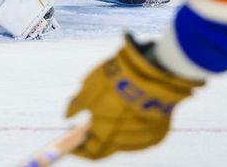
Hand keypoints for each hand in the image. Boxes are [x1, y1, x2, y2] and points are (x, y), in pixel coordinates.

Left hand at [66, 35, 202, 159]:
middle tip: (95, 125)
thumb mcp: (88, 88)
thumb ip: (77, 105)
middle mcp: (124, 142)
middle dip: (100, 139)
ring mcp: (144, 139)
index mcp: (105, 134)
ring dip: (119, 132)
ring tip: (116, 113)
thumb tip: (67, 115)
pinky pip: (144, 133)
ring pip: (127, 140)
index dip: (82, 150)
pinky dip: (136, 126)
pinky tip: (133, 112)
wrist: (152, 74)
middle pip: (109, 148)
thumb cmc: (117, 81)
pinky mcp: (159, 133)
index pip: (92, 153)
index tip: (76, 144)